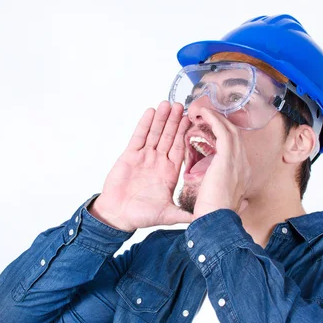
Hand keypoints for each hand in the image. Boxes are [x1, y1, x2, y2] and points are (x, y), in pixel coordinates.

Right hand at [90, 101, 194, 231]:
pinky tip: (150, 112)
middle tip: (182, 105)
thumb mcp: (168, 214)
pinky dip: (144, 124)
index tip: (192, 121)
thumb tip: (204, 219)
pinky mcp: (130, 156)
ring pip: (155, 134)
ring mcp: (144, 157)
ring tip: (167, 103)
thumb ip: (184, 214)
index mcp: (169, 173)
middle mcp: (158, 162)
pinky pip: (138, 137)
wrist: (117, 215)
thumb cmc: (141, 216)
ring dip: (161, 119)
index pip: (180, 149)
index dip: (185, 134)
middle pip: (168, 137)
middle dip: (175, 121)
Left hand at [193, 108, 251, 219]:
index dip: (226, 138)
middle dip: (222, 124)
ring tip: (205, 111)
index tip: (213, 131)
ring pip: (230, 130)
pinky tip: (204, 113)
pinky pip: (222, 131)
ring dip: (217, 118)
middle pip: (236, 136)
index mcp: (243, 176)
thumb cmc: (216, 217)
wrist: (217, 222)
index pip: (237, 150)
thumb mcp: (231, 207)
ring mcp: (238, 160)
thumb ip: (237, 202)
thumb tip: (243, 204)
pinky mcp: (227, 157)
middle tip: (208, 115)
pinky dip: (214, 120)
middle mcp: (244, 165)